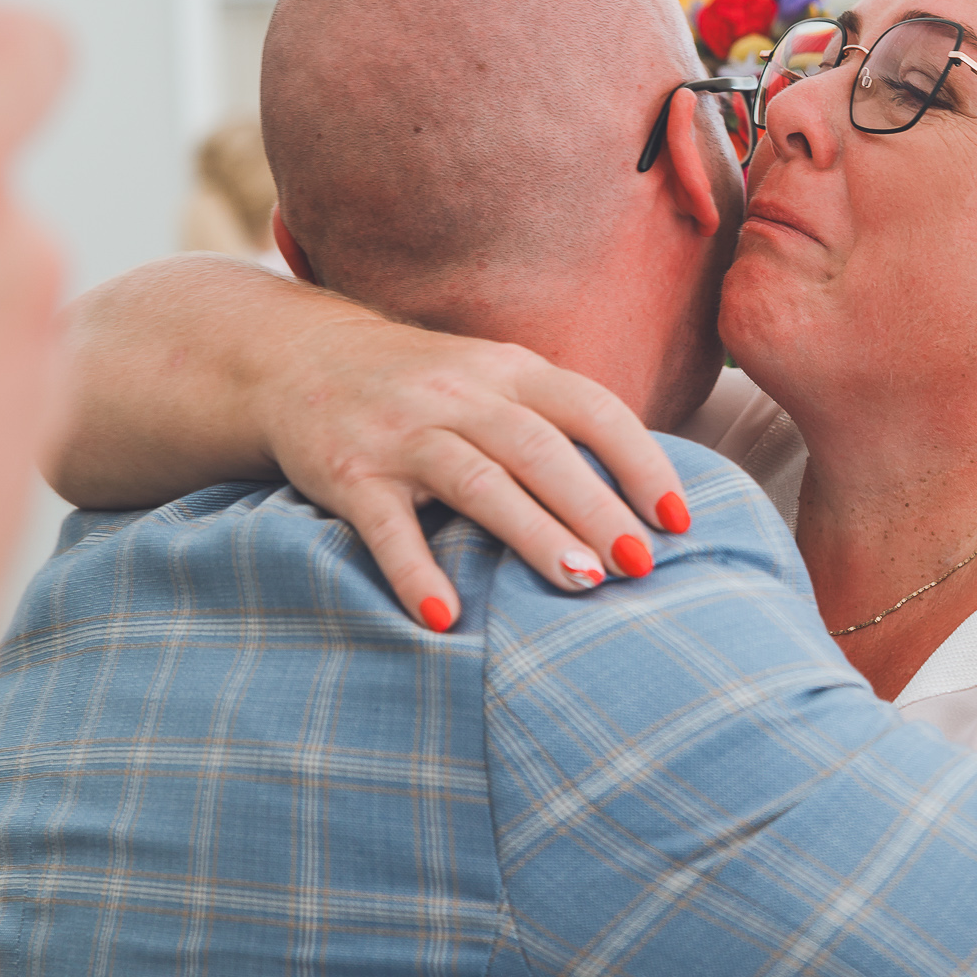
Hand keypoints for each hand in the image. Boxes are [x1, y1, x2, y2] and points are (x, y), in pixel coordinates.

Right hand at [256, 314, 687, 629]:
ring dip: (533, 534)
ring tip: (581, 583)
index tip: (678, 520)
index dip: (640, 461)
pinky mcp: (348, 473)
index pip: (591, 408)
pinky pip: (386, 526)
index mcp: (510, 370)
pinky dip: (414, 572)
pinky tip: (445, 617)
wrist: (297, 359)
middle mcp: (460, 394)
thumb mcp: (495, 380)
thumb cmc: (426, 388)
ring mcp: (402, 433)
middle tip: (640, 566)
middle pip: (541, 449)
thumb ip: (558, 422)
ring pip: (478, 482)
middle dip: (596, 508)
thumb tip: (644, 494)